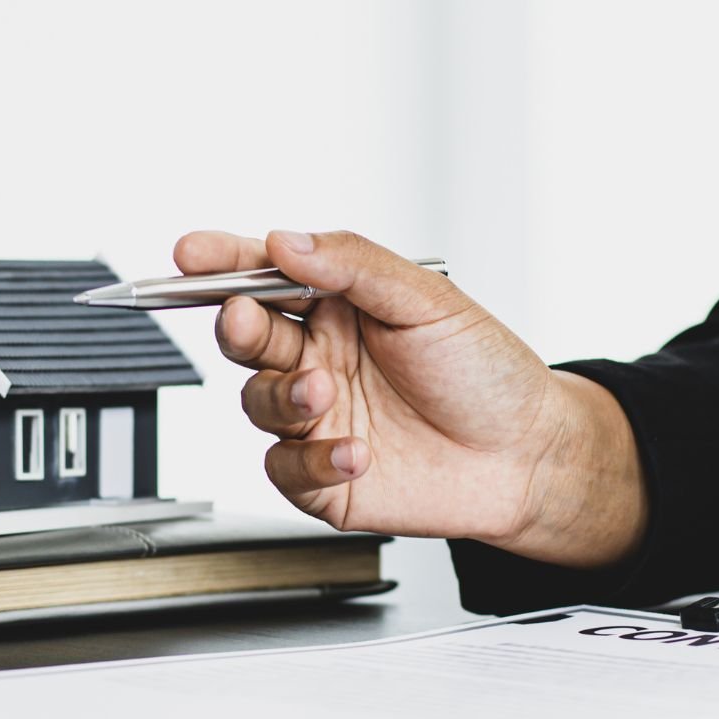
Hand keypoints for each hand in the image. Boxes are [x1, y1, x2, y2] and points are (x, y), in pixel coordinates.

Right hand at [183, 229, 644, 567]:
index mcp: (336, 306)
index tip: (190, 254)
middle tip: (247, 319)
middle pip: (247, 336)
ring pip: (257, 402)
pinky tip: (354, 452)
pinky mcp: (322, 477)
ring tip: (323, 391)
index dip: (220, 262)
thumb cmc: (486, 374)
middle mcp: (318, 358)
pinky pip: (285, 467)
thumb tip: (287, 241)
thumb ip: (354, 266)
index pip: (264, 275)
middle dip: (239, 326)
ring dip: (282, 394)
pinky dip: (312, 459)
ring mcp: (317, 418)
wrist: (528, 458)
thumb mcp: (428, 301)